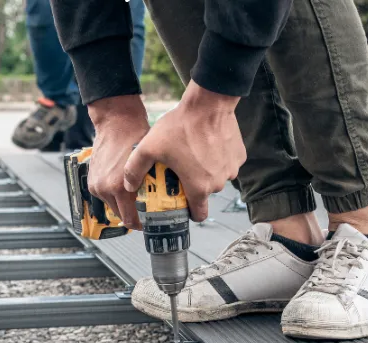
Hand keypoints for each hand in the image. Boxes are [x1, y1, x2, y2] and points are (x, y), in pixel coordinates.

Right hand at [85, 95, 149, 229]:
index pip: (130, 220)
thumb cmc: (135, 137)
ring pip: (113, 205)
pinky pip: (106, 196)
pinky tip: (125, 186)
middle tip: (147, 210)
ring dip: (124, 204)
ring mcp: (96, 186)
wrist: (116, 122)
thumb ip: (152, 186)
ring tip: (137, 196)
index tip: (150, 223)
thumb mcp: (150, 165)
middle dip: (134, 214)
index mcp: (119, 188)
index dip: (142, 224)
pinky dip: (115, 195)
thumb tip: (164, 203)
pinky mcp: (92, 181)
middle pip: (121, 215)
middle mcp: (105, 189)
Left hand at [123, 81, 244, 222]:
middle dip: (195, 186)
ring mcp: (231, 169)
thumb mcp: (149, 147)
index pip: (198, 215)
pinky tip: (207, 145)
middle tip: (182, 171)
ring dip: (207, 171)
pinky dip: (218, 158)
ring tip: (194, 154)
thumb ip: (134, 169)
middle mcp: (218, 183)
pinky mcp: (239, 156)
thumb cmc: (180, 126)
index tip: (182, 204)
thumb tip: (128, 186)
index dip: (189, 213)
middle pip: (206, 193)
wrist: (209, 103)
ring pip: (217, 177)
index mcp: (199, 188)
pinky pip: (227, 163)